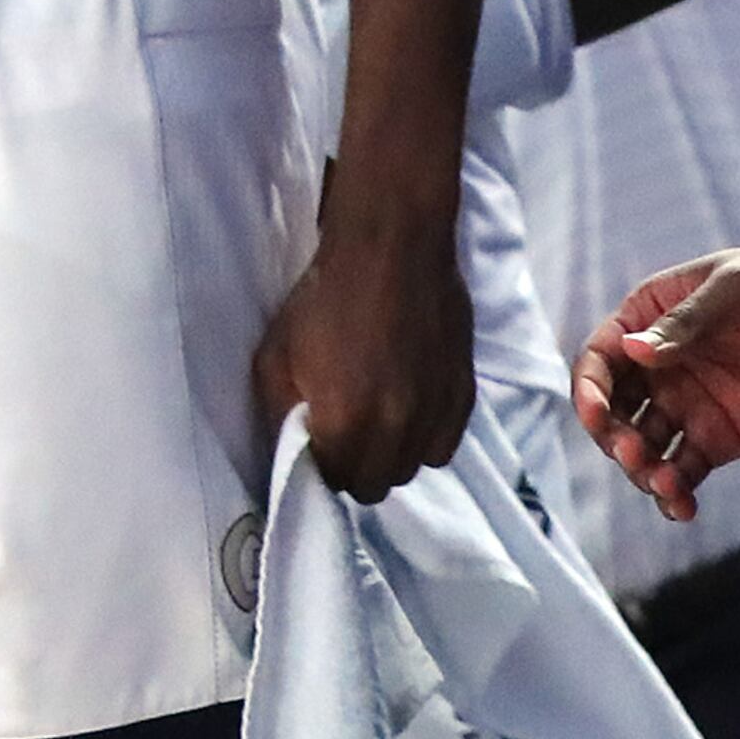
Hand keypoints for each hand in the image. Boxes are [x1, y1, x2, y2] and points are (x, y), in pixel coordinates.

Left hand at [255, 211, 470, 500]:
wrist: (392, 253)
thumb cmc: (323, 299)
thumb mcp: (275, 354)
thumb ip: (281, 413)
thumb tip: (291, 449)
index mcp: (346, 423)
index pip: (335, 481)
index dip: (321, 467)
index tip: (316, 445)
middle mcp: (396, 431)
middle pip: (375, 485)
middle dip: (354, 468)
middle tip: (342, 436)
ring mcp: (435, 417)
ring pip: (411, 469)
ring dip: (390, 456)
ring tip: (375, 422)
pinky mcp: (464, 399)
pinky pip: (442, 447)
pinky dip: (423, 440)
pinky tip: (407, 411)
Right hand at [575, 244, 739, 521]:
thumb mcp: (730, 288)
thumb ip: (683, 322)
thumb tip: (633, 350)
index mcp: (644, 322)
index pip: (601, 359)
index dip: (590, 387)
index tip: (596, 413)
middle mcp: (654, 369)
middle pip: (612, 409)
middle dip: (612, 435)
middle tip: (631, 451)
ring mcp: (683, 406)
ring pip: (643, 445)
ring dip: (642, 468)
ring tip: (664, 484)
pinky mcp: (715, 439)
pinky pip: (684, 470)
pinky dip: (676, 492)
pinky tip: (681, 507)